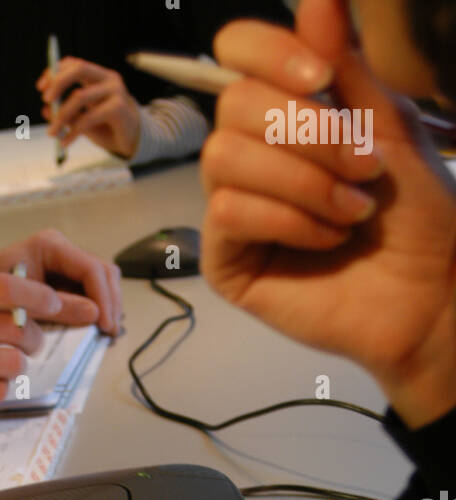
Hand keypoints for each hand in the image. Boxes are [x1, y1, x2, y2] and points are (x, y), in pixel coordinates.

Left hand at [0, 230, 122, 335]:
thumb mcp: (18, 303)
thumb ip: (56, 308)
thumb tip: (94, 314)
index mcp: (49, 246)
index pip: (91, 269)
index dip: (103, 298)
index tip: (105, 325)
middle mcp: (62, 252)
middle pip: (105, 273)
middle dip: (111, 303)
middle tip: (109, 333)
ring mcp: (66, 267)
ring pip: (104, 282)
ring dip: (109, 308)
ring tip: (106, 335)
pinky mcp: (66, 283)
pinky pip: (93, 294)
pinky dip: (100, 311)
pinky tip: (98, 331)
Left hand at [37, 57, 140, 159]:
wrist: (132, 142)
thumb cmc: (108, 127)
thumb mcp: (83, 119)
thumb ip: (67, 113)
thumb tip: (46, 110)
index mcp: (99, 76)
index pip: (74, 64)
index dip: (55, 72)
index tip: (41, 88)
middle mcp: (108, 79)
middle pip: (78, 69)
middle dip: (58, 82)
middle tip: (46, 100)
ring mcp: (115, 91)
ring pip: (79, 96)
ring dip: (61, 115)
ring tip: (52, 132)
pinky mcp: (118, 108)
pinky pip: (88, 118)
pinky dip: (72, 132)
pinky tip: (65, 142)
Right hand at [200, 0, 455, 427]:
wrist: (429, 294)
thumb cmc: (417, 215)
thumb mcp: (388, 124)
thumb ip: (346, 61)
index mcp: (288, 107)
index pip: (237, 52)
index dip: (270, 52)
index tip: (321, 77)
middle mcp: (253, 151)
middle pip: (233, 104)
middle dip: (308, 134)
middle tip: (365, 169)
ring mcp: (235, 206)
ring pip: (224, 158)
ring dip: (302, 182)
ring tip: (352, 213)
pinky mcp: (227, 259)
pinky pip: (227, 213)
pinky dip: (288, 222)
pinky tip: (328, 241)